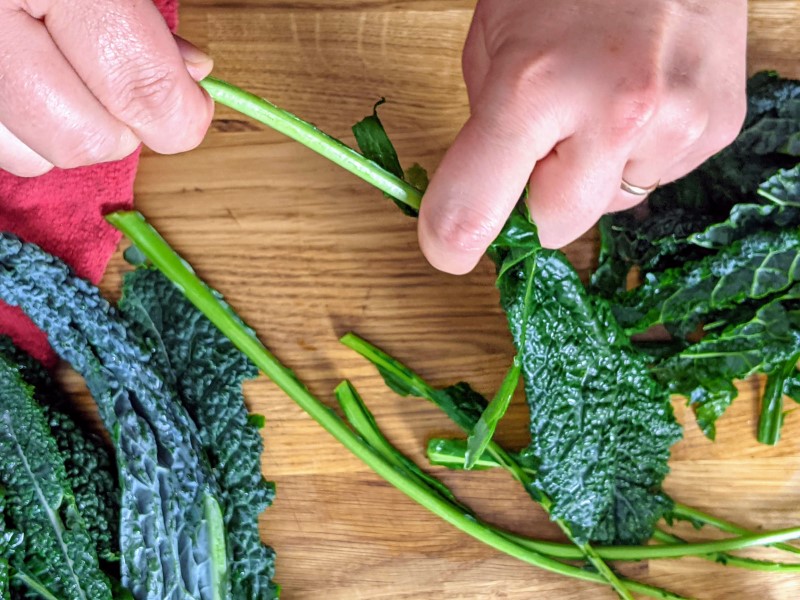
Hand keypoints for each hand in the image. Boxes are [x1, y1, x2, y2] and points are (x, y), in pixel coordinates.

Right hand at [0, 0, 213, 176]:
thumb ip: (143, 10)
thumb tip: (189, 74)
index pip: (135, 84)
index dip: (179, 113)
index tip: (190, 108)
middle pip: (81, 138)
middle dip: (122, 126)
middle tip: (127, 83)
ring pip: (31, 155)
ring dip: (68, 129)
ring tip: (69, 71)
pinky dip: (23, 126)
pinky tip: (29, 76)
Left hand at [418, 0, 747, 273]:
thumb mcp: (492, 42)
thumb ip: (485, 129)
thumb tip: (488, 198)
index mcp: (533, 88)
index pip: (470, 214)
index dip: (449, 241)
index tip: (448, 242)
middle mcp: (614, 114)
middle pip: (555, 229)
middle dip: (537, 201)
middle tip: (540, 145)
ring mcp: (676, 123)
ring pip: (610, 204)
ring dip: (594, 172)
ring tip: (602, 100)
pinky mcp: (719, 128)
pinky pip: (657, 176)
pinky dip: (639, 152)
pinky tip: (642, 99)